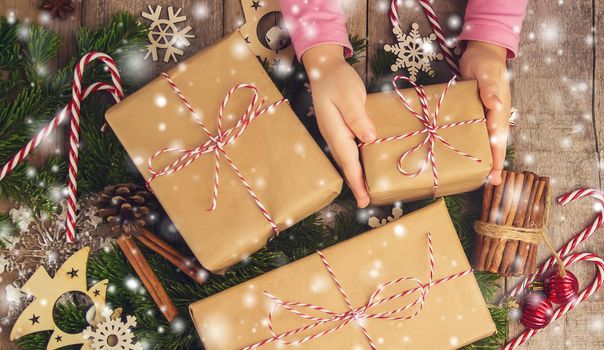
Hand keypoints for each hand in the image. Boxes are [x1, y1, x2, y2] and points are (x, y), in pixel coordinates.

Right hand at [303, 45, 375, 207]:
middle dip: (357, 184)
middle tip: (367, 202)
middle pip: (347, 164)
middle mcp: (334, 135)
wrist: (324, 68)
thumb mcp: (349, 95)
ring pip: (348, 158)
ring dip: (357, 175)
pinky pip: (350, 149)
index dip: (357, 180)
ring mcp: (336, 133)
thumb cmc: (337, 80)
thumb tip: (369, 138)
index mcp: (336, 131)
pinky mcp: (341, 128)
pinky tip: (365, 164)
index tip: (364, 198)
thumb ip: (357, 117)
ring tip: (368, 190)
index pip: (349, 161)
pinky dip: (357, 161)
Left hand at [460, 41, 510, 185]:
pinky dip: (478, 144)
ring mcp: (488, 114)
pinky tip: (470, 154)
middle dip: (493, 163)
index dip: (495, 156)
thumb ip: (490, 89)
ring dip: (486, 157)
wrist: (482, 52)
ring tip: (482, 176)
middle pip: (496, 143)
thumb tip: (496, 105)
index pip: (498, 137)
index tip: (494, 173)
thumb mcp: (485, 73)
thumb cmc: (484, 62)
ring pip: (489, 140)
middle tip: (491, 182)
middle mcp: (496, 115)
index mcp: (499, 109)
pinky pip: (479, 132)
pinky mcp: (479, 112)